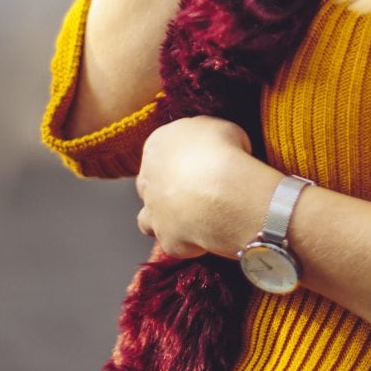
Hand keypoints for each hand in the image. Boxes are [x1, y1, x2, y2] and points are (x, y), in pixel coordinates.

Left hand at [134, 116, 276, 259]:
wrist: (222, 193)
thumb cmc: (222, 153)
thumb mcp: (223, 129)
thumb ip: (211, 138)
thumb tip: (217, 146)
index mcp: (158, 144)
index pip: (160, 151)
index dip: (180, 159)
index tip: (199, 164)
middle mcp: (148, 177)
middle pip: (150, 184)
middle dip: (167, 189)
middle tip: (196, 192)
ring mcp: (153, 211)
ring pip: (147, 219)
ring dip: (164, 219)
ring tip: (192, 220)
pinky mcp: (166, 238)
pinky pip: (174, 242)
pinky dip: (187, 241)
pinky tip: (207, 236)